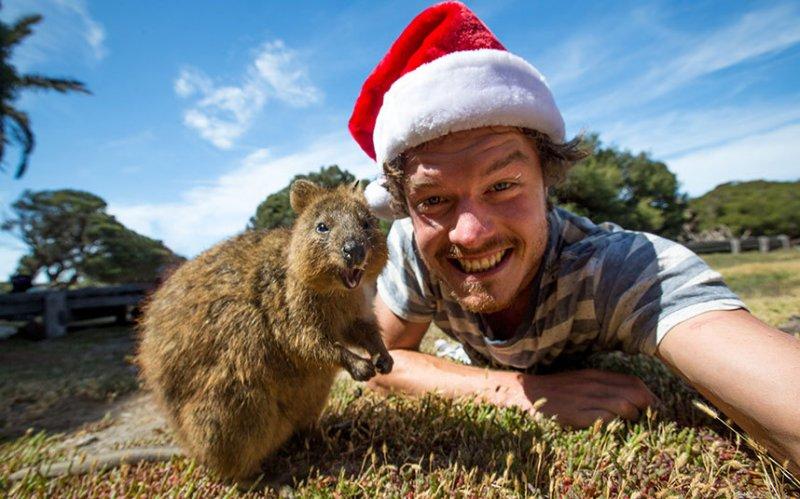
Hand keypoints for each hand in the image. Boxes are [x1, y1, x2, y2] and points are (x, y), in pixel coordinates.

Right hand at [496, 368, 659, 427]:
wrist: (527, 393)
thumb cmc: (556, 390)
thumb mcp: (581, 381)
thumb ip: (602, 386)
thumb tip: (628, 397)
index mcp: (597, 376)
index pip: (635, 383)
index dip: (651, 397)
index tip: (657, 409)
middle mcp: (595, 385)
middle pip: (636, 394)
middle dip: (649, 408)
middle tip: (651, 420)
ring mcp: (587, 399)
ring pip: (625, 407)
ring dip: (633, 418)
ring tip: (631, 426)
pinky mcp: (578, 414)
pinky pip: (606, 419)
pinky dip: (615, 425)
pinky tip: (613, 428)